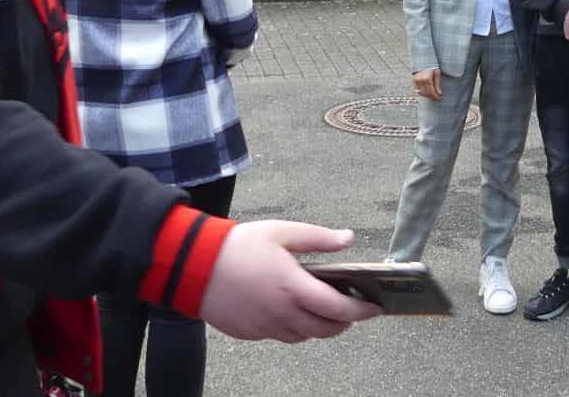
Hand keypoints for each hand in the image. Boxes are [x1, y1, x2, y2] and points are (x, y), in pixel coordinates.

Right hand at [199, 222, 383, 342]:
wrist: (192, 266)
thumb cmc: (238, 246)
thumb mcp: (281, 232)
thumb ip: (318, 238)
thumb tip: (348, 239)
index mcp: (293, 287)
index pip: (338, 309)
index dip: (361, 311)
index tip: (376, 308)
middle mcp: (282, 313)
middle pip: (325, 329)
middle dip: (344, 323)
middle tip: (353, 311)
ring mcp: (265, 326)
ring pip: (303, 336)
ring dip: (319, 327)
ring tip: (325, 310)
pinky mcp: (250, 332)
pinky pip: (281, 336)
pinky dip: (294, 328)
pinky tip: (293, 311)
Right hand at [412, 68, 441, 100]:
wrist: (423, 60)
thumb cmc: (432, 66)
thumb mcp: (437, 73)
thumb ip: (437, 84)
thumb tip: (439, 94)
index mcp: (427, 79)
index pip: (431, 92)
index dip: (435, 96)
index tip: (439, 98)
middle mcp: (420, 81)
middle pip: (427, 93)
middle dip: (432, 97)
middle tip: (437, 98)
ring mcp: (416, 81)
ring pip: (422, 93)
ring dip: (427, 96)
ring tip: (433, 96)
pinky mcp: (413, 81)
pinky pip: (418, 90)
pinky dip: (423, 93)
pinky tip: (427, 93)